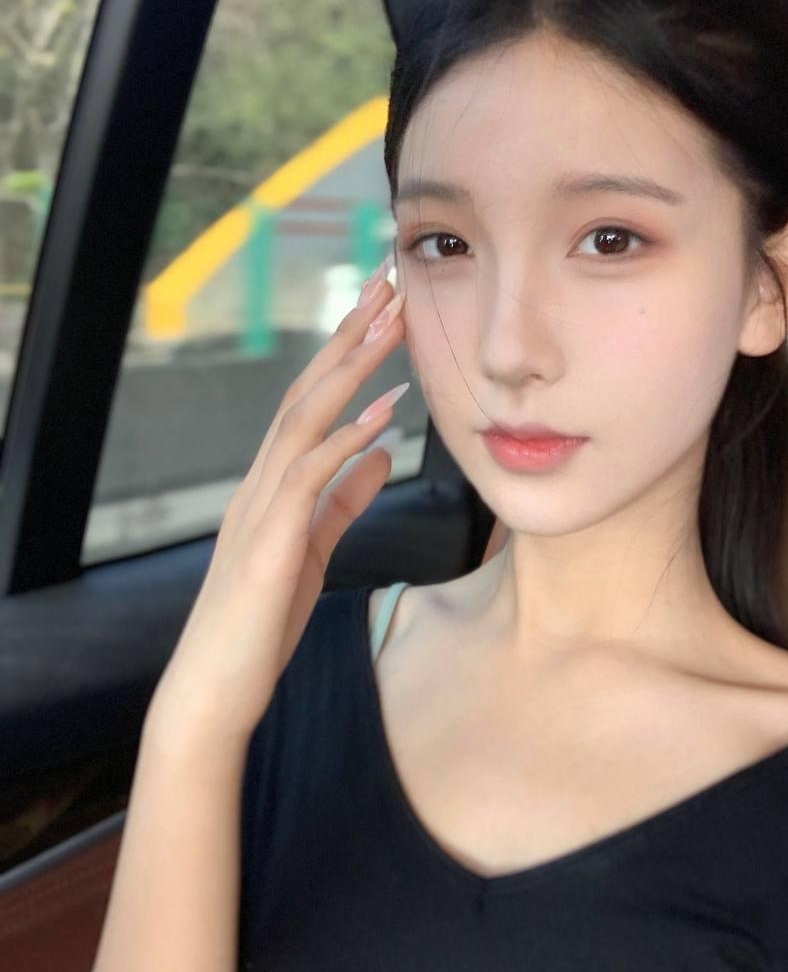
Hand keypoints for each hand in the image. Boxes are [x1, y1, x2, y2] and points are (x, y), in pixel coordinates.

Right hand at [148, 253, 407, 743]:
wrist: (214, 688)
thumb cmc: (259, 622)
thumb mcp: (314, 549)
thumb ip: (344, 498)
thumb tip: (381, 449)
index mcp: (273, 484)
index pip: (312, 403)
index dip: (348, 353)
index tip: (385, 310)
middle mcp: (260, 482)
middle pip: (306, 392)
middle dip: (349, 335)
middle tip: (388, 283)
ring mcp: (259, 508)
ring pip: (303, 419)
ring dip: (349, 368)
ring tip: (390, 323)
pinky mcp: (268, 542)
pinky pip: (308, 477)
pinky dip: (345, 439)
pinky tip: (380, 411)